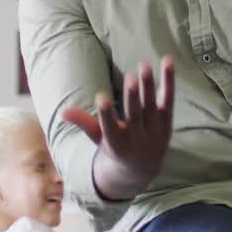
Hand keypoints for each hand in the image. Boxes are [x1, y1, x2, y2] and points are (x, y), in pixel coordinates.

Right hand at [61, 56, 175, 200]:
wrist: (141, 170)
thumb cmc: (114, 149)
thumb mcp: (98, 139)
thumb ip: (84, 123)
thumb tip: (63, 112)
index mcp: (117, 145)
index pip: (111, 129)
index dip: (106, 114)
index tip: (101, 97)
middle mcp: (138, 139)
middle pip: (135, 116)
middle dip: (132, 97)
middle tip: (130, 77)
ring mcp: (155, 132)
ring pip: (152, 106)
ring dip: (148, 85)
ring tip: (144, 65)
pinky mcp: (167, 122)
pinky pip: (168, 100)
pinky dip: (168, 81)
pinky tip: (167, 61)